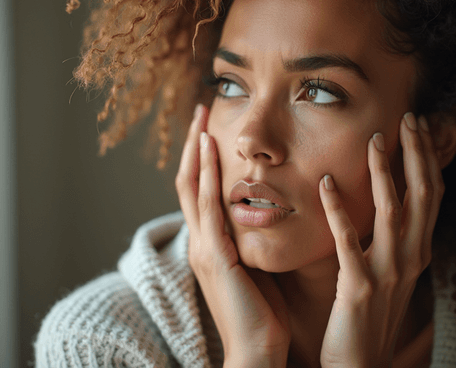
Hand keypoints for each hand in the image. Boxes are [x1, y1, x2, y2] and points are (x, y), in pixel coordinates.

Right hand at [175, 103, 290, 367]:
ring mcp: (203, 247)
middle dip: (195, 145)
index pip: (201, 193)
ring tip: (203, 118)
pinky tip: (211, 149)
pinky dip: (206, 174)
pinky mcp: (213, 255)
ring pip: (192, 187)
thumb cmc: (262, 314)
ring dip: (197, 150)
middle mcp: (200, 242)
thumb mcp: (255, 268)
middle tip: (202, 111)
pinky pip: (206, 206)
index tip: (212, 129)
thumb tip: (266, 217)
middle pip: (189, 182)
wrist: (257, 351)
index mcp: (210, 245)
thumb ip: (252, 242)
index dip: (204, 160)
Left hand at [318, 113, 443, 367]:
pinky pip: (348, 241)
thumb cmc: (371, 314)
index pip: (432, 195)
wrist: (361, 362)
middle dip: (417, 153)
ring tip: (374, 139)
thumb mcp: (393, 272)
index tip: (419, 126)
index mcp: (419, 252)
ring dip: (384, 172)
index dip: (428, 158)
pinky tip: (325, 183)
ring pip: (393, 211)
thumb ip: (395, 237)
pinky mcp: (360, 287)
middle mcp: (412, 258)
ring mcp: (388, 272)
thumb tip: (393, 202)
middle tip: (408, 118)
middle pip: (422, 195)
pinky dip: (338, 209)